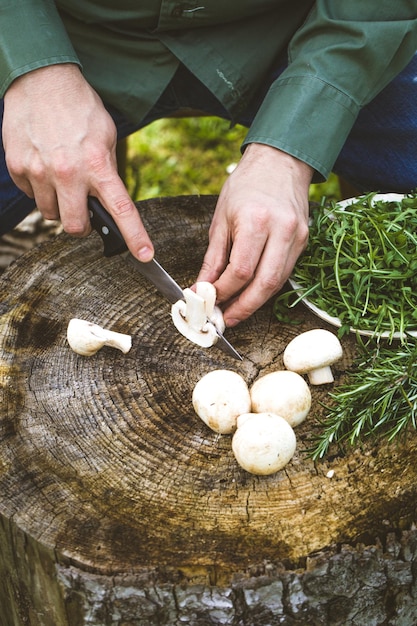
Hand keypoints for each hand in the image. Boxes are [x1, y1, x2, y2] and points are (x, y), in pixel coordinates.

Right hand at [2, 64, 153, 261]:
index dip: (134, 236)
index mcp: (97, 165)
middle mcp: (68, 173)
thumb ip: (108, 170)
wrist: (41, 79)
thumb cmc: (79, 107)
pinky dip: (40, 189)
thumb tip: (107, 199)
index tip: (144, 255)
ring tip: (62, 178)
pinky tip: (44, 165)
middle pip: (75, 227)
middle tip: (84, 209)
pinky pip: (32, 196)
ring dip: (59, 205)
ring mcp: (40, 172)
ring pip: (51, 215)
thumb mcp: (106, 136)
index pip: (120, 209)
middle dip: (81, 225)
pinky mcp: (18, 168)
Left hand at [197, 144, 312, 325]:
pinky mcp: (305, 241)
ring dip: (256, 302)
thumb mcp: (221, 219)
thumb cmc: (246, 185)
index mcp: (256, 221)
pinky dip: (268, 286)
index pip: (241, 271)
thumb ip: (213, 258)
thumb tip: (202, 287)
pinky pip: (285, 273)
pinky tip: (253, 292)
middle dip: (244, 308)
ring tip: (236, 311)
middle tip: (226, 320)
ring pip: (278, 283)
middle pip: (265, 284)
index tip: (210, 301)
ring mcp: (298, 236)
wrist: (280, 161)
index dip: (224, 292)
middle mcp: (282, 230)